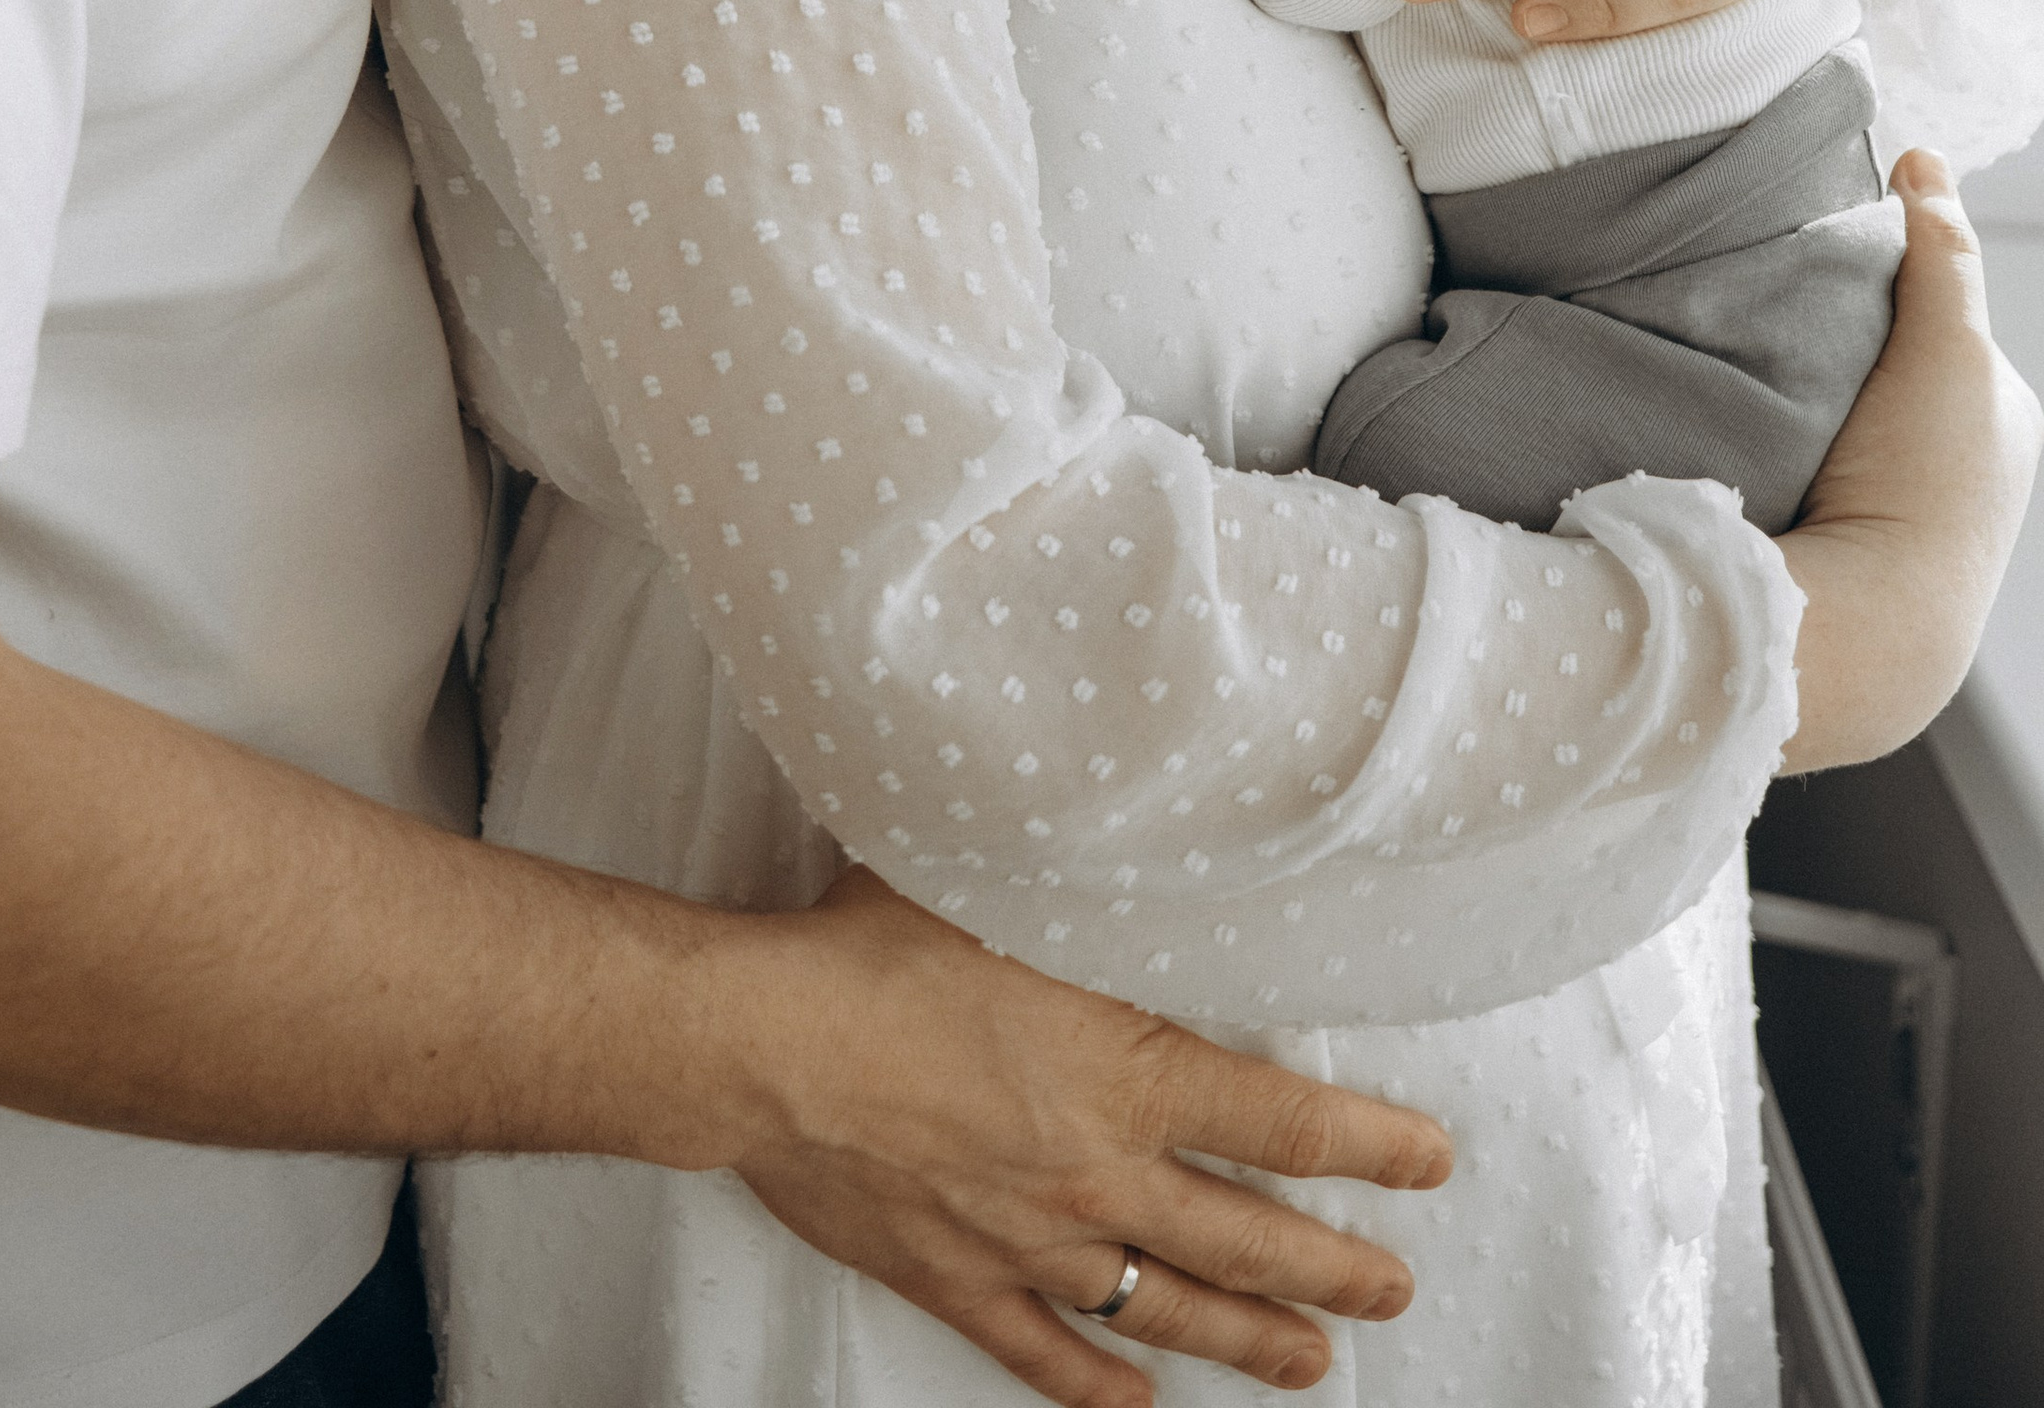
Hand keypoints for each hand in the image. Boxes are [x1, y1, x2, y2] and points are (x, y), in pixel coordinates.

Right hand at [731, 865, 1449, 1404]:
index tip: (1428, 1162)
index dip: (1370, 1147)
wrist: (763, 1041)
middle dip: (1336, 1267)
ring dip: (1249, 1337)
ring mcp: (1030, 1241)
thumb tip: (1151, 839)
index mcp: (1125, 1073)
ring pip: (1167, 1306)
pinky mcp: (958, 1278)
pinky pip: (1047, 1352)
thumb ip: (1092, 891)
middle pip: (1248, 1238)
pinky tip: (1139, 1397)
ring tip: (1313, 1363)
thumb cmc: (874, 947)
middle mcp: (1097, 1174)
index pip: (1283, 1122)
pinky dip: (1100, 1382)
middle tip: (1395, 1288)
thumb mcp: (1006, 885)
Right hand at [1777, 153, 2041, 770]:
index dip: (1881, 284)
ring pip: (1839, 417)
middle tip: (1778, 316)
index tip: (1824, 270)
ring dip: (1799, 395)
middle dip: (1837, 340)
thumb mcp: (1949, 346)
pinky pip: (1803, 465)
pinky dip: (1776, 444)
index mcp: (2001, 426)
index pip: (1935, 321)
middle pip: (1885, 366)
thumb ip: (1941, 252)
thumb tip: (1923, 160)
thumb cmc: (1925, 487)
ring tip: (1752, 375)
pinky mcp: (1841, 549)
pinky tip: (1747, 434)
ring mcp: (1904, 518)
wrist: (1863, 627)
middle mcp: (1966, 472)